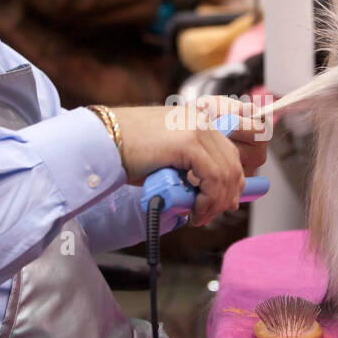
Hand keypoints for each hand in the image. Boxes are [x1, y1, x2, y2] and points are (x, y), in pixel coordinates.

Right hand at [114, 97, 266, 225]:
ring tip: (198, 216)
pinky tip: (194, 209)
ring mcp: (198, 129)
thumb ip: (190, 168)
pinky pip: (213, 177)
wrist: (103, 140)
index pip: (231, 153)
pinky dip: (208, 199)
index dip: (233, 182)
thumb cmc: (128, 152)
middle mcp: (203, 121)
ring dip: (215, 202)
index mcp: (200, 121)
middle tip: (206, 215)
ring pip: (227, 173)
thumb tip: (208, 195)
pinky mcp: (189, 142)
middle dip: (225, 197)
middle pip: (234, 164)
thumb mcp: (168, 158)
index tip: (224, 203)